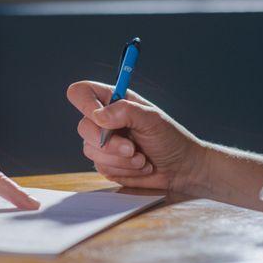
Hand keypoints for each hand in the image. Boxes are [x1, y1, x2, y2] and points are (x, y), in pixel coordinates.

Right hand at [67, 81, 205, 190]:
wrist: (180, 168)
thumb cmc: (170, 139)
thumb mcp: (152, 119)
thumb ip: (126, 111)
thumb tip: (98, 116)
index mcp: (113, 100)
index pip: (81, 93)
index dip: (85, 103)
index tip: (101, 118)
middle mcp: (104, 120)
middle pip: (83, 127)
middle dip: (109, 143)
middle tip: (132, 148)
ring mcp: (102, 143)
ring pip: (91, 150)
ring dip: (120, 159)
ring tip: (142, 158)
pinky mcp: (105, 163)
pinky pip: (101, 167)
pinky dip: (123, 170)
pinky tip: (139, 166)